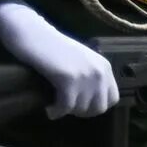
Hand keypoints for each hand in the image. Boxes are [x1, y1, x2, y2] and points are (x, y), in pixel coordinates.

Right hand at [0, 1, 117, 118]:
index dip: (96, 105)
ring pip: (81, 109)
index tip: (80, 104)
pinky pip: (66, 107)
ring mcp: (85, 75)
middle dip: (82, 111)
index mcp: (105, 67)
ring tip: (56, 105)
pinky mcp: (69, 79)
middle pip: (99, 108)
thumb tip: (94, 106)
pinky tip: (49, 109)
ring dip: (67, 110)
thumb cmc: (54, 49)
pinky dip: (57, 112)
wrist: (33, 34)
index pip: (113, 99)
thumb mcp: (82, 62)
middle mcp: (99, 71)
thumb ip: (92, 79)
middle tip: (67, 106)